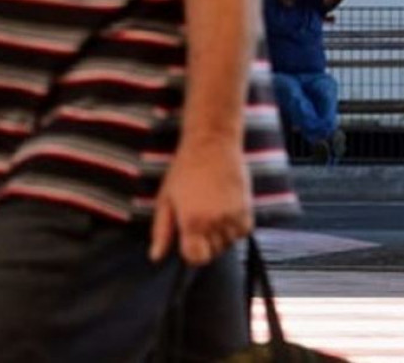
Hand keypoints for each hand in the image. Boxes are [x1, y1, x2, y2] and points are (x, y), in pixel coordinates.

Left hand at [149, 139, 252, 265]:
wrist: (212, 144)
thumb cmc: (184, 170)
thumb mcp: (166, 199)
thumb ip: (161, 231)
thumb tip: (155, 257)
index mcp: (192, 222)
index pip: (196, 258)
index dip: (191, 252)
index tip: (188, 239)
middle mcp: (215, 223)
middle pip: (212, 252)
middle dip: (205, 242)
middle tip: (199, 217)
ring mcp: (233, 217)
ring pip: (228, 243)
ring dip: (220, 235)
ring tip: (212, 210)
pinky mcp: (247, 210)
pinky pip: (242, 232)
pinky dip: (235, 227)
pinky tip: (225, 209)